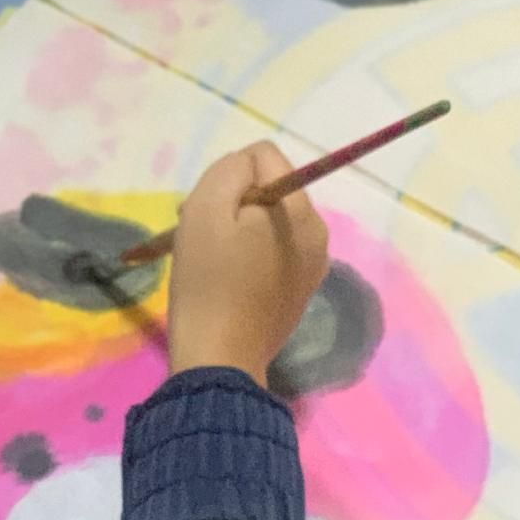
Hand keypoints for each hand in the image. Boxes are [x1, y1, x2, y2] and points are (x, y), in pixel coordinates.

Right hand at [167, 143, 328, 388]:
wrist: (219, 362)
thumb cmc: (207, 284)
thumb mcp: (205, 208)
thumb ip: (230, 171)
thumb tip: (246, 167)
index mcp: (301, 211)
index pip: (263, 157)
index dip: (227, 178)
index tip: (208, 215)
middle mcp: (318, 234)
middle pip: (268, 190)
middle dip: (232, 204)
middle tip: (202, 239)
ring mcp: (312, 266)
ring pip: (268, 222)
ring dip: (237, 231)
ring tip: (211, 263)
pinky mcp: (298, 292)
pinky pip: (272, 254)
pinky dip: (247, 258)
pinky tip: (227, 283)